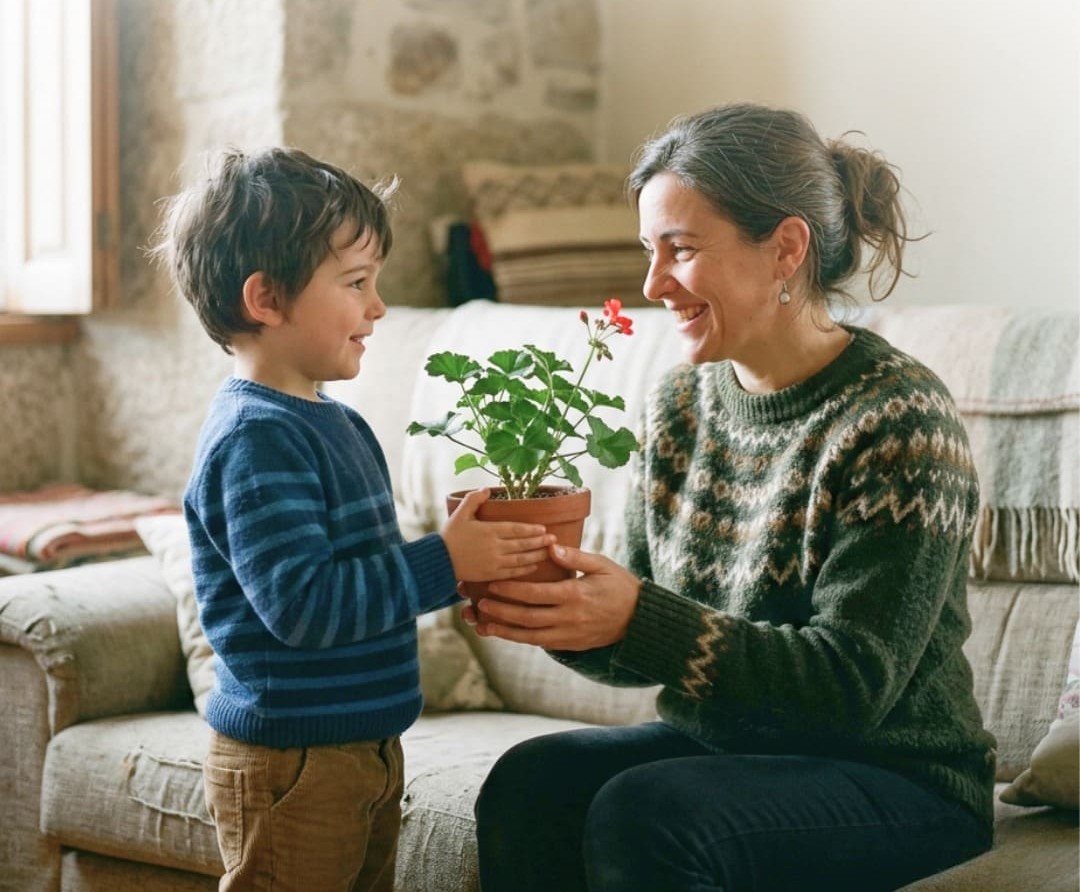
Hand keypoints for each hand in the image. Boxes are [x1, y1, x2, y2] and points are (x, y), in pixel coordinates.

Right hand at [441, 488, 555, 581]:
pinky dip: (525, 569)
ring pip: (521, 559)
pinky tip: (534, 566)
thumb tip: (487, 489)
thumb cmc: (449, 536)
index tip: (544, 529)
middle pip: (522, 544)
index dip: (531, 529)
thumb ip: (473, 499)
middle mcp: (494, 547)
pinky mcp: (491, 574)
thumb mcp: (460, 513)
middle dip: (539, 541)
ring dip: (536, 555)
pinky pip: (512, 572)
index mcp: (489, 531)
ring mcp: (494, 562)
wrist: (438, 560)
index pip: (516, 529)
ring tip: (549, 551)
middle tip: (553, 539)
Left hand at [465, 544, 641, 650]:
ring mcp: (569, 635)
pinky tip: (506, 634)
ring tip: (484, 625)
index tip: (492, 584)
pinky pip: (540, 643)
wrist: (639, 619)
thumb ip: (575, 557)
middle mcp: (569, 618)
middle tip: (479, 605)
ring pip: (530, 636)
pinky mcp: (570, 645)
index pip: (535, 594)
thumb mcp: (602, 565)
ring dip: (505, 631)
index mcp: (575, 595)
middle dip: (501, 612)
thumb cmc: (620, 586)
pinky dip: (521, 639)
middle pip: (527, 618)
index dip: (511, 590)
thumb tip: (551, 547)